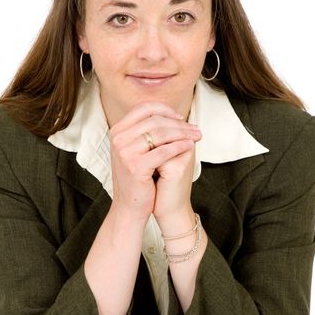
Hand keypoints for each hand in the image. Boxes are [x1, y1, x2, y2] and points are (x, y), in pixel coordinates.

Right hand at [109, 102, 200, 221]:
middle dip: (179, 124)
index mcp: (118, 131)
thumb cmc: (137, 179)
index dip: (165, 109)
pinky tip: (190, 146)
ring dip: (183, 133)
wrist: (129, 207)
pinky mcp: (136, 166)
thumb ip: (145, 132)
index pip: (144, 108)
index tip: (181, 118)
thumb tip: (171, 114)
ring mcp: (125, 152)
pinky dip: (179, 146)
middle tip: (195, 129)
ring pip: (161, 133)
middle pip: (155, 120)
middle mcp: (118, 139)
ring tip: (196, 137)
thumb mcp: (135, 150)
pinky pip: (164, 151)